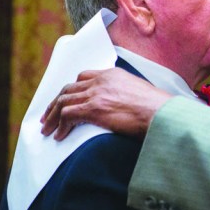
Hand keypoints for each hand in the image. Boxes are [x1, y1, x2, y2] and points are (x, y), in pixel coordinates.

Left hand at [40, 67, 172, 139]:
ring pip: (64, 102)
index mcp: (113, 74)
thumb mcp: (139, 91)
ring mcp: (96, 94)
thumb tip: (120, 106)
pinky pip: (68, 116)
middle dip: (55, 103)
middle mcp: (102, 81)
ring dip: (53, 116)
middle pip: (69, 89)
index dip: (71, 89)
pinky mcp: (94, 109)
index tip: (65, 100)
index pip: (83, 77)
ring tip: (47, 129)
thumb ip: (124, 93)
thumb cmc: (157, 108)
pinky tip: (59, 135)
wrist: (161, 113)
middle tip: (48, 116)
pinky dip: (60, 126)